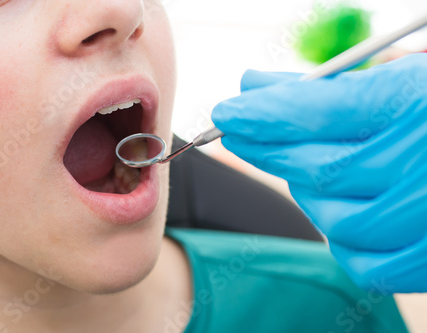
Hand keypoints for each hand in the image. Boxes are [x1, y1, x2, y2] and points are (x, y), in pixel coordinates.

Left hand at [212, 54, 426, 292]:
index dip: (266, 112)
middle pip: (321, 170)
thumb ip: (330, 85)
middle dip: (270, 149)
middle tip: (242, 132)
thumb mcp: (403, 74)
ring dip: (306, 189)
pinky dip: (338, 234)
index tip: (229, 110)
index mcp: (424, 105)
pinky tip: (337, 207)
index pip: (322, 111)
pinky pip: (364, 260)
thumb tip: (256, 87)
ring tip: (301, 164)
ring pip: (336, 218)